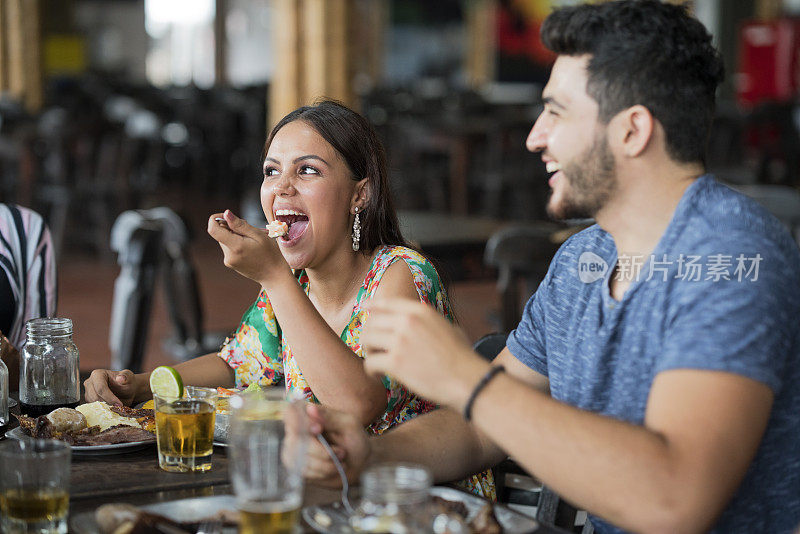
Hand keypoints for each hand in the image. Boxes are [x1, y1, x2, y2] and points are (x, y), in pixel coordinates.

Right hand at [83, 369, 138, 405]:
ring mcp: (88, 392)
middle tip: (118, 407)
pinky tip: (110, 408)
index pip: (100, 388)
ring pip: (93, 404)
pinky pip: (93, 408)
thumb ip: (125, 377)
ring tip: (115, 406)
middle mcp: (89, 382)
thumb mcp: (129, 378)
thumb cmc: (127, 383)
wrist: (126, 390)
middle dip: (107, 403)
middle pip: (95, 396)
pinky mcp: (89, 400)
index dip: (110, 397)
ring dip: (104, 407)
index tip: (119, 404)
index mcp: (98, 374)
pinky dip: (101, 410)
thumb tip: (120, 378)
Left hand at [207, 210, 288, 285]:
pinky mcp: (230, 264)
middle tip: (249, 230)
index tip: (227, 216)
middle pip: (220, 234)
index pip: (213, 229)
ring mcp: (229, 261)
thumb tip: (226, 213)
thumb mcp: (259, 235)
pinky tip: (250, 247)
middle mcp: (229, 255)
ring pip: (225, 240)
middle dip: (232, 228)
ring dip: (235, 236)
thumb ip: (240, 224)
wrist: (274, 275)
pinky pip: (229, 248)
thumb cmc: (270, 254)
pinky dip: (237, 244)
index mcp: (236, 247)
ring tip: (252, 240)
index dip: (216, 218)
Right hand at [302, 404, 370, 486]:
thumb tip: (310, 408)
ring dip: (325, 464)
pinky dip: (322, 473)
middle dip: (322, 451)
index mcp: (309, 414)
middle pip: (295, 441)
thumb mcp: (348, 424)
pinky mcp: (297, 467)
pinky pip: (303, 472)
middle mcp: (297, 430)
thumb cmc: (355, 439)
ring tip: (339, 460)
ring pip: (300, 459)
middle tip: (342, 452)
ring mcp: (294, 449)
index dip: (299, 422)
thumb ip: (330, 417)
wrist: (360, 462)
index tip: (318, 429)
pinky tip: (332, 468)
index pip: (290, 412)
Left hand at [360, 298, 488, 409]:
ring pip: (367, 341)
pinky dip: (371, 372)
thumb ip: (430, 322)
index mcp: (421, 311)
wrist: (467, 380)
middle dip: (370, 337)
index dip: (372, 306)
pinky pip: (370, 363)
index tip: (364, 309)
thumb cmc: (462, 358)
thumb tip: (423, 323)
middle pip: (372, 323)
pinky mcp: (395, 362)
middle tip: (375, 351)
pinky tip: (379, 378)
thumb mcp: (448, 327)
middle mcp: (408, 321)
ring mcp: (400, 341)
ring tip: (378, 365)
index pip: (387, 303)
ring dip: (369, 354)